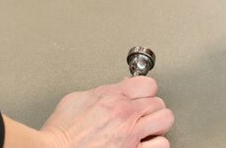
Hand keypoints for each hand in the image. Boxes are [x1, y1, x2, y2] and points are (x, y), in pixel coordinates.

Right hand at [39, 77, 173, 147]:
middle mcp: (126, 116)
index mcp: (113, 98)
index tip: (141, 94)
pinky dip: (156, 145)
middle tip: (143, 113)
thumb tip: (115, 89)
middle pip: (159, 103)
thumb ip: (101, 92)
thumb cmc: (61, 132)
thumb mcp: (77, 99)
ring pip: (165, 122)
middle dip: (151, 107)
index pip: (148, 84)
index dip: (145, 89)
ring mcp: (131, 137)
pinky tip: (146, 144)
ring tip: (148, 129)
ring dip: (157, 126)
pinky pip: (161, 146)